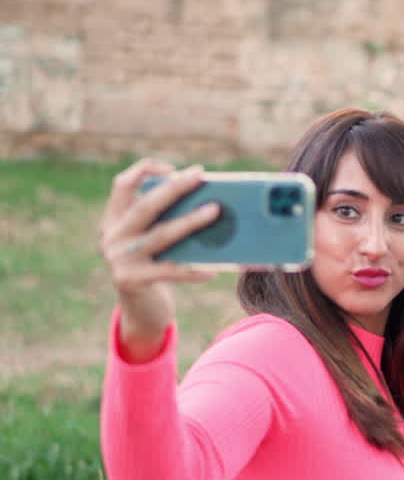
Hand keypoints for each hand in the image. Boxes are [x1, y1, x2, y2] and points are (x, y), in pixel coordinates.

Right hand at [98, 160, 219, 361]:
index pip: (122, 184)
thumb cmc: (156, 265)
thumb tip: (206, 198)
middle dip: (174, 188)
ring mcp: (119, 259)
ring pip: (161, 234)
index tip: (174, 170)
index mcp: (114, 220)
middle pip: (145, 205)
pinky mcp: (132, 280)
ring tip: (215, 210)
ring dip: (190, 221)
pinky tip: (213, 269)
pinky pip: (170, 271)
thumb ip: (165, 219)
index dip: (145, 171)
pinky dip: (193, 269)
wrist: (140, 309)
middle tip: (199, 175)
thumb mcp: (152, 240)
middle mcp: (112, 237)